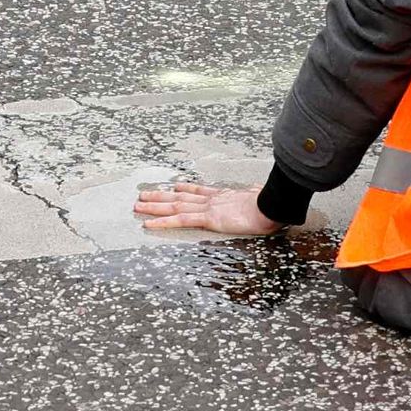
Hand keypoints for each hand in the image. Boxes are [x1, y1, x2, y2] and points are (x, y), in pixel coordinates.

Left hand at [133, 179, 277, 239]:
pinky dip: (163, 222)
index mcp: (225, 196)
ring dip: (155, 206)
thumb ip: (256, 197)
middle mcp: (213, 200)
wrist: (272, 206)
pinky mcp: (208, 218)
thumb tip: (260, 194)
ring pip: (175, 206)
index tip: (175, 186)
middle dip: (162, 196)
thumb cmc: (271, 205)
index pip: (200, 191)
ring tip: (138, 205)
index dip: (186, 188)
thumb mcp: (262, 198)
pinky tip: (148, 223)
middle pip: (181, 197)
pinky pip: (180, 220)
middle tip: (144, 195)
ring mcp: (208, 208)